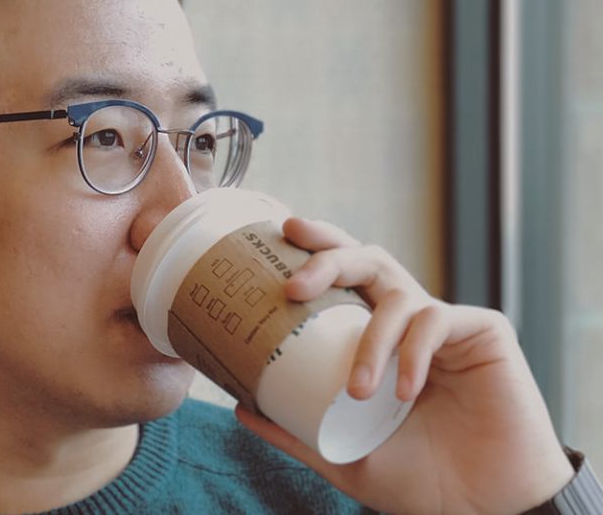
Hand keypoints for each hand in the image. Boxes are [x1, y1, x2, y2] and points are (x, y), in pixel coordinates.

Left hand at [235, 217, 572, 514]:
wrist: (482, 509)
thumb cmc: (418, 479)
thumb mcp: (341, 455)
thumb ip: (295, 430)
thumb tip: (240, 408)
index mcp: (375, 338)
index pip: (343, 280)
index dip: (315, 251)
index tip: (279, 235)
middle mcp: (408, 322)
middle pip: (368, 261)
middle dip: (328, 258)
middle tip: (293, 286)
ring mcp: (446, 324)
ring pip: (398, 295)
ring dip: (370, 340)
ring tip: (357, 391)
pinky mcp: (483, 331)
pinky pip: (437, 321)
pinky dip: (412, 353)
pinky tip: (404, 392)